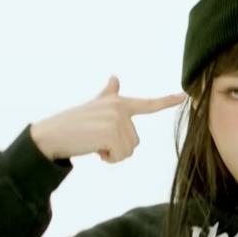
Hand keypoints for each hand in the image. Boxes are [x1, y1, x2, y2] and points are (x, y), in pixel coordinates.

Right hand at [30, 77, 184, 162]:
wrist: (53, 134)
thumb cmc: (73, 124)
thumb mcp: (94, 107)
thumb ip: (108, 95)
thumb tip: (115, 78)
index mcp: (118, 102)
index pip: (147, 104)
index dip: (166, 101)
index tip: (184, 96)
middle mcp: (119, 107)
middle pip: (135, 142)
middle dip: (117, 148)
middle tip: (96, 140)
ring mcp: (116, 119)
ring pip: (128, 151)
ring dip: (112, 154)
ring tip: (94, 143)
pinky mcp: (111, 132)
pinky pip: (120, 156)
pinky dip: (108, 158)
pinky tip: (93, 149)